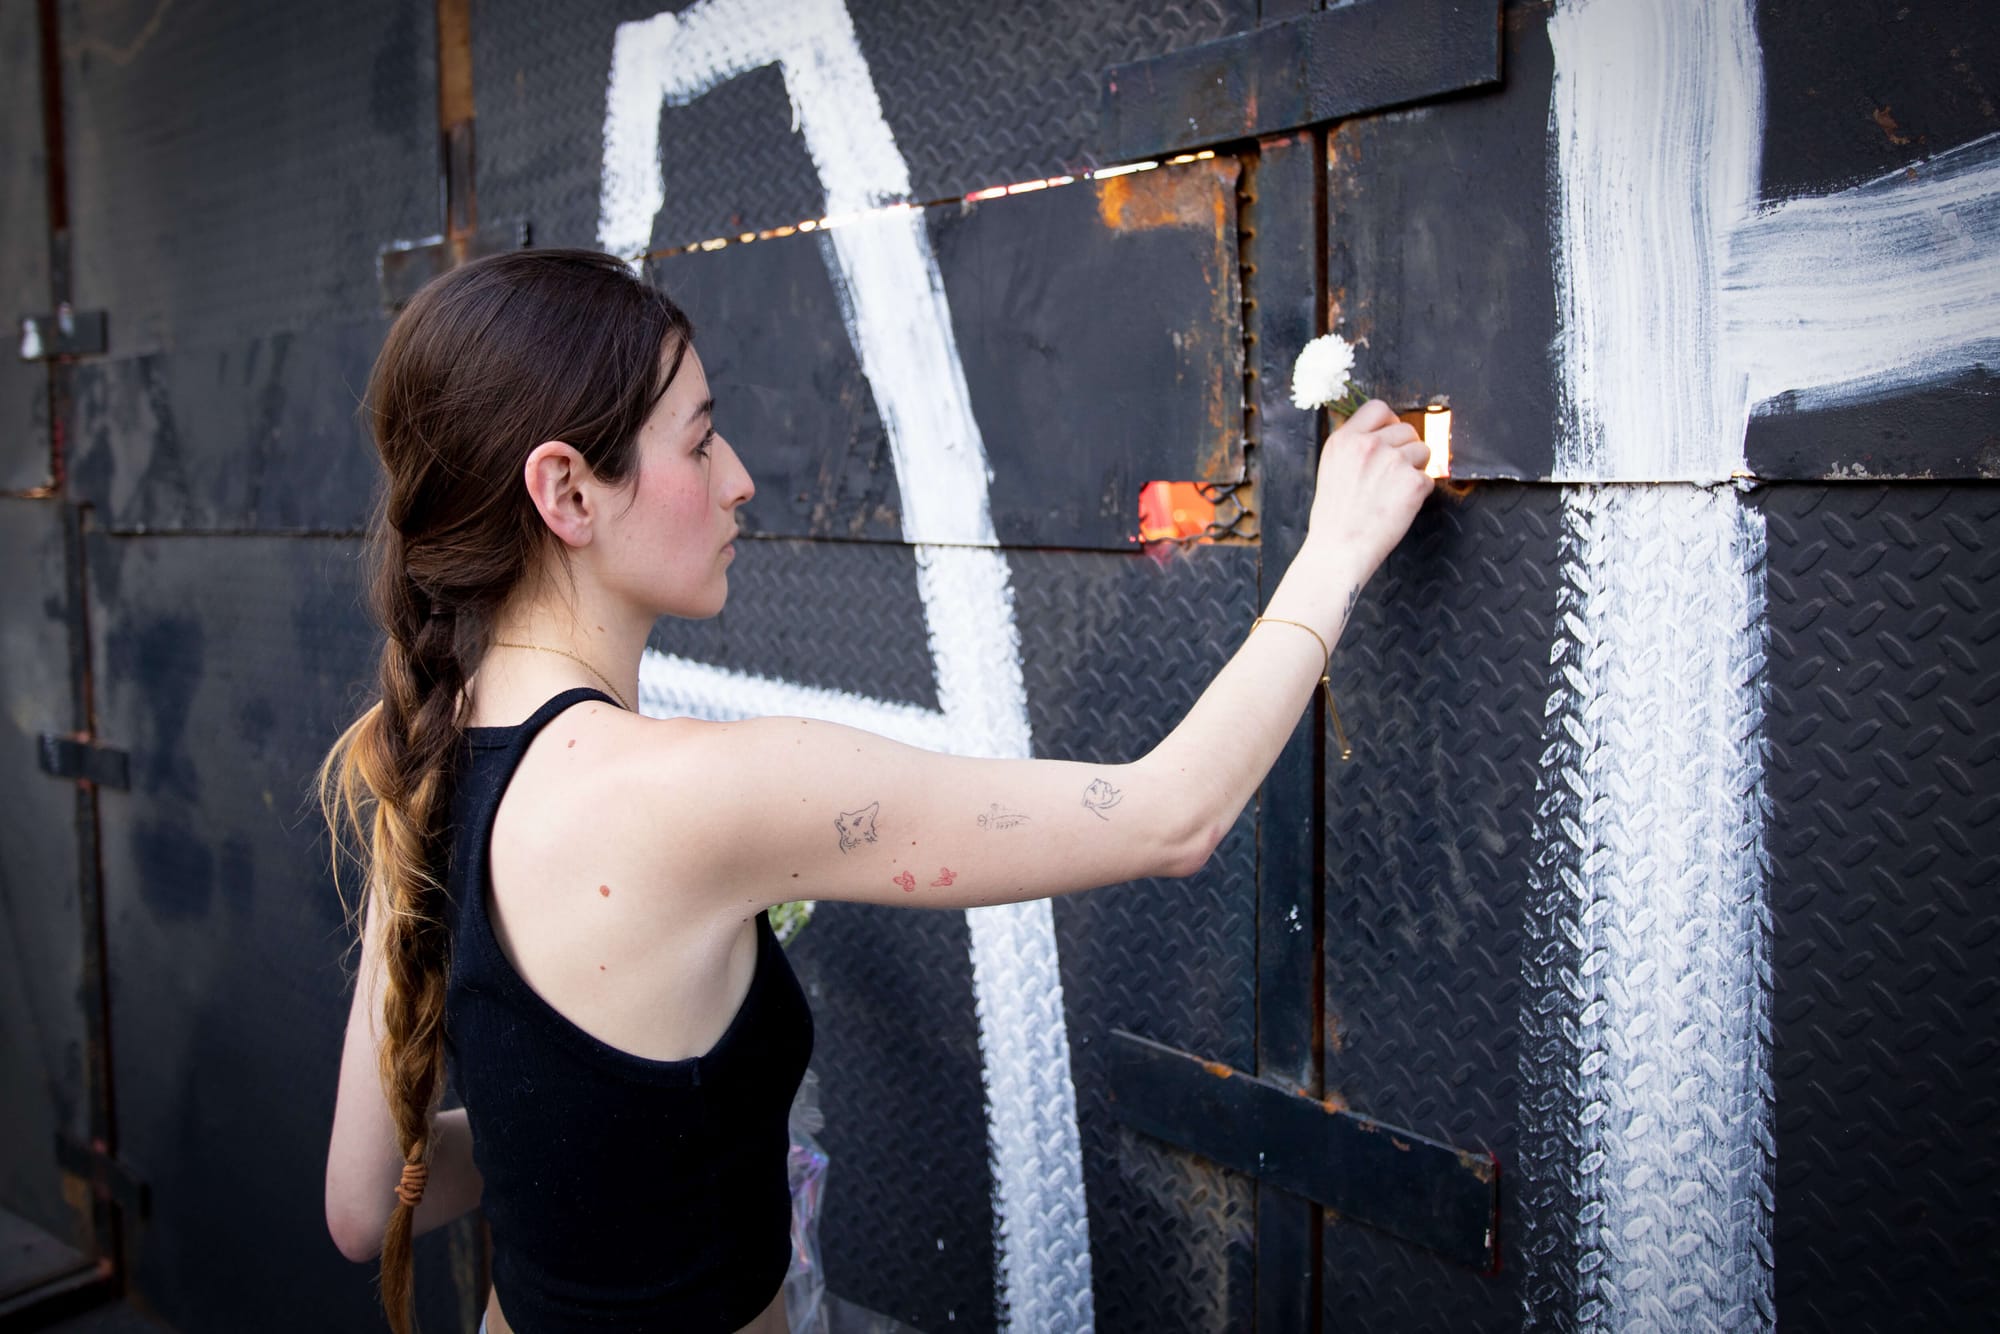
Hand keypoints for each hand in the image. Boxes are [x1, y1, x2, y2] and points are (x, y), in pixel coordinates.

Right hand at [1303, 400, 1433, 583]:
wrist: (1339, 549)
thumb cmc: (1334, 517)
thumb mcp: (1331, 468)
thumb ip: (1354, 446)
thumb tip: (1384, 435)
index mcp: (1344, 439)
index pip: (1378, 408)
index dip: (1390, 422)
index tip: (1390, 437)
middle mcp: (1369, 445)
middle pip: (1407, 429)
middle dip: (1406, 449)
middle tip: (1394, 474)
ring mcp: (1393, 462)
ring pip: (1424, 450)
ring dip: (1416, 468)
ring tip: (1395, 491)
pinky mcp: (1413, 482)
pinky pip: (1429, 478)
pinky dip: (1419, 492)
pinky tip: (1399, 506)